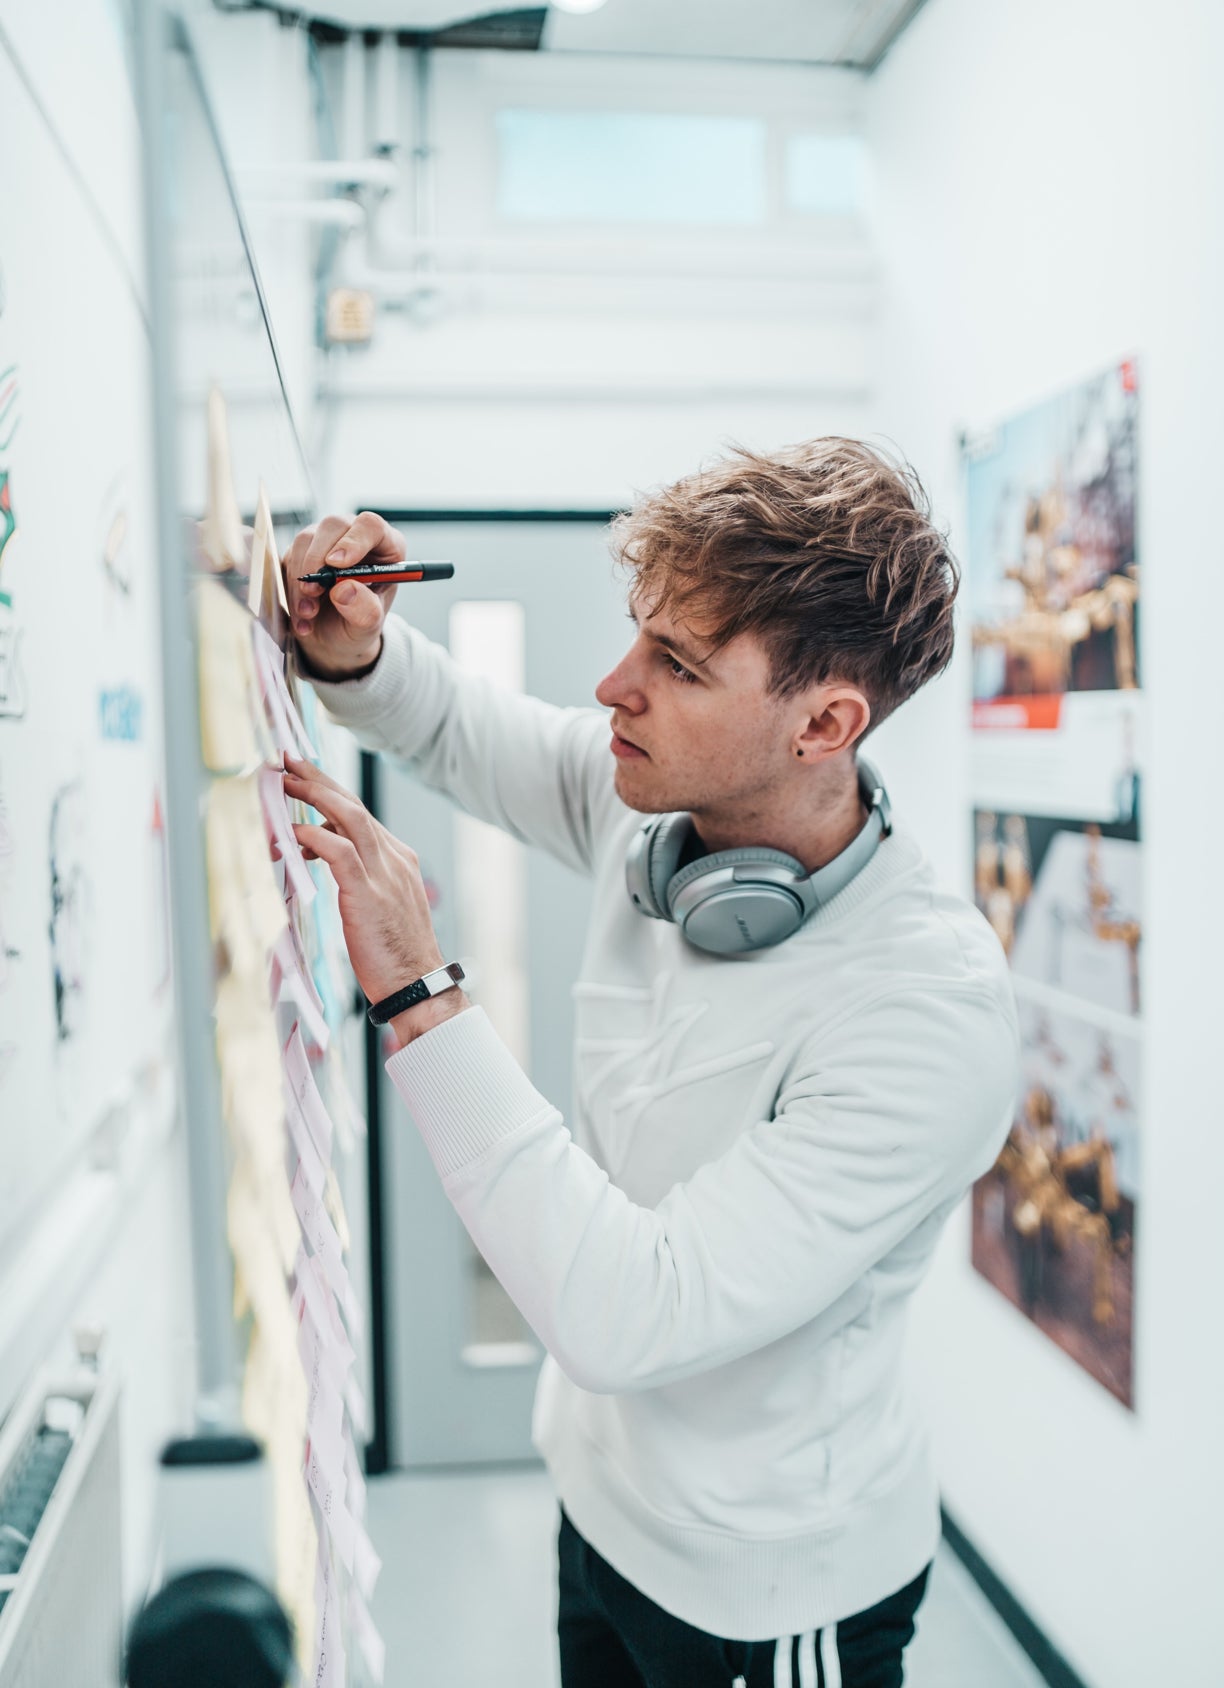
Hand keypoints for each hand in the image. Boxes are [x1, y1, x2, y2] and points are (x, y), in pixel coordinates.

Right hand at [283, 513, 403, 680]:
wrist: (334, 637)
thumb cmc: (358, 624)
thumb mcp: (369, 627)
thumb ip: (365, 610)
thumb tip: (344, 589)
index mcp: (385, 547)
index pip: (371, 526)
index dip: (354, 540)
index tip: (337, 564)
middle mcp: (354, 536)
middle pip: (333, 526)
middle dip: (317, 561)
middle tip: (313, 592)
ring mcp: (326, 540)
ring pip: (305, 540)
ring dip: (301, 578)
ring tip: (309, 613)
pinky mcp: (301, 551)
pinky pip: (287, 557)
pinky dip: (289, 587)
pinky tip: (300, 615)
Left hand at [284, 755, 466, 1045]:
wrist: (419, 986)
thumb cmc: (395, 956)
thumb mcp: (379, 907)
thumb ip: (358, 878)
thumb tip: (322, 854)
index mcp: (398, 860)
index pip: (360, 814)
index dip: (331, 792)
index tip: (305, 776)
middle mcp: (394, 858)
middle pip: (353, 805)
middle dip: (319, 780)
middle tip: (288, 761)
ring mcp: (385, 874)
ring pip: (349, 817)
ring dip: (314, 795)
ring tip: (285, 782)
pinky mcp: (369, 893)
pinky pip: (340, 851)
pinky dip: (315, 836)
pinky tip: (293, 833)